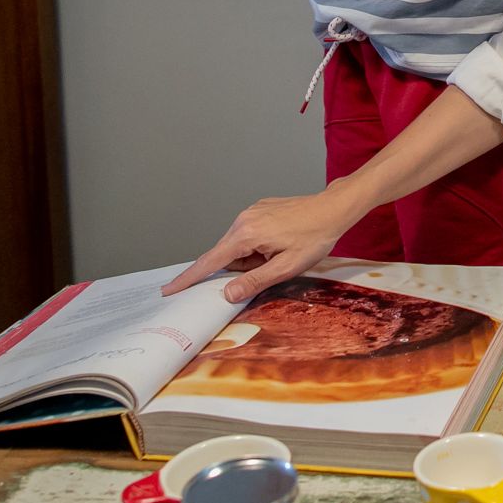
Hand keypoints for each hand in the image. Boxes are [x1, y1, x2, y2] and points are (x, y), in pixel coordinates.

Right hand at [161, 187, 359, 302]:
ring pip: (239, 246)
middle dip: (241, 269)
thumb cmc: (315, 237)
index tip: (169, 290)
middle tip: (271, 267)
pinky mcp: (260, 209)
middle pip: (226, 255)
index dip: (189, 278)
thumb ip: (254, 281)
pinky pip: (249, 235)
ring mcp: (251, 211)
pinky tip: (280, 244)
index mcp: (246, 234)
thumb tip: (226, 294)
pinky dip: (257, 247)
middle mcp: (243, 219)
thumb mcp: (286, 267)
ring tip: (281, 253)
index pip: (209, 262)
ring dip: (252, 258)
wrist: (333, 208)